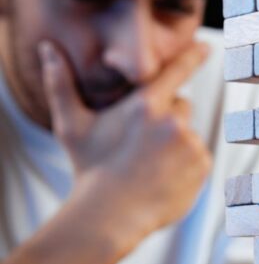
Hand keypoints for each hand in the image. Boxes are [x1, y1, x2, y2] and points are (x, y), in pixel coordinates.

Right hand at [38, 39, 211, 251]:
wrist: (111, 216)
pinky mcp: (201, 167)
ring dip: (176, 145)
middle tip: (142, 145)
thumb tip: (47, 48)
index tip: (206, 47)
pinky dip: (186, 166)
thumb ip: (60, 83)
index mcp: (145, 105)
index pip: (175, 72)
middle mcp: (172, 121)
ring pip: (189, 135)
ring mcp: (190, 144)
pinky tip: (164, 178)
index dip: (192, 57)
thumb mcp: (71, 125)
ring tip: (151, 166)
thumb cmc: (90, 170)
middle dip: (167, 119)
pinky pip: (198, 158)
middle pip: (181, 106)